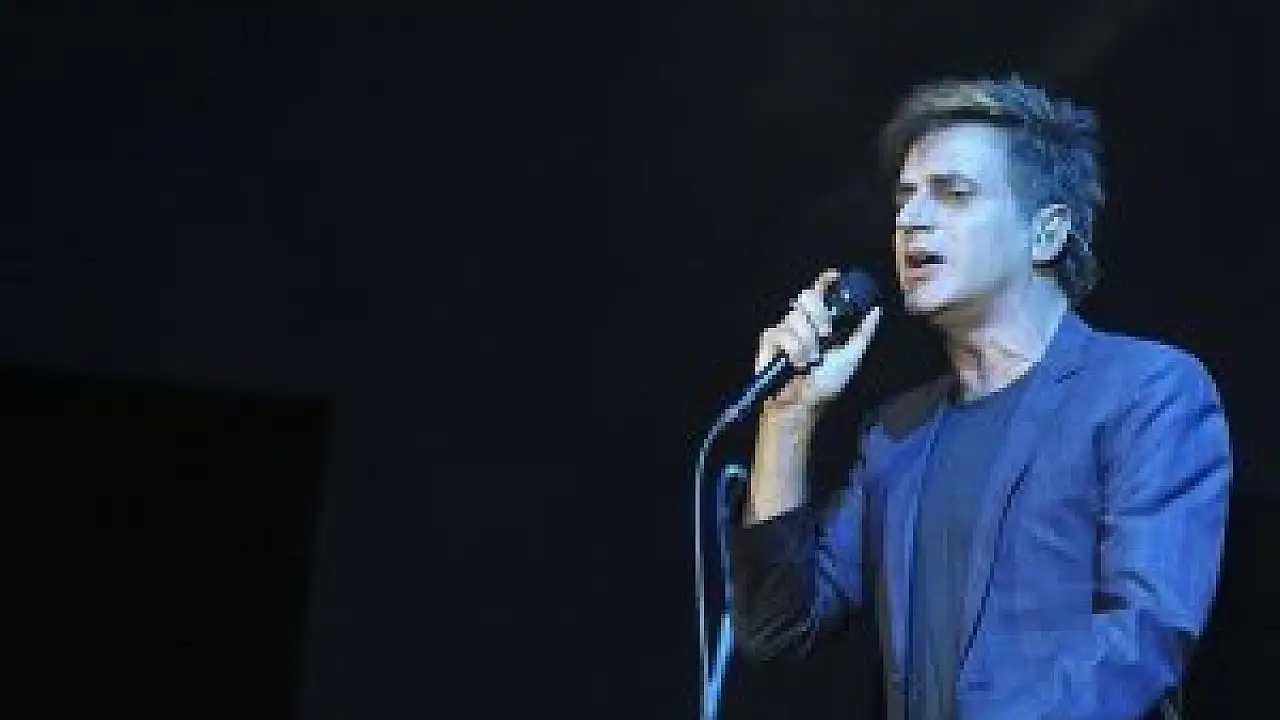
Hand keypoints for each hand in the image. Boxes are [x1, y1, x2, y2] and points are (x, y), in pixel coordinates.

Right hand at [754, 269, 883, 412]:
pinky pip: (782, 332)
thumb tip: (877, 309)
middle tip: (826, 335)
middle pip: (807, 296)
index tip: (835, 276)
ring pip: (796, 316)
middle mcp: (802, 321)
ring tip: (810, 361)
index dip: (826, 280)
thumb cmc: (827, 383)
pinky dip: (794, 349)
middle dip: (819, 315)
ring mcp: (784, 329)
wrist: (804, 403)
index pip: (821, 292)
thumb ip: (863, 332)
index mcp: (821, 322)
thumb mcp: (852, 355)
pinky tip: (796, 363)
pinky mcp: (769, 339)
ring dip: (808, 342)